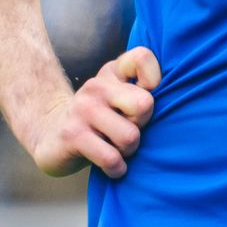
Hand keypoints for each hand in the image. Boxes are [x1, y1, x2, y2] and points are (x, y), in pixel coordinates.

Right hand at [24, 46, 159, 178]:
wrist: (50, 134)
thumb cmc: (99, 119)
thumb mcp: (118, 97)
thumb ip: (142, 90)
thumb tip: (176, 98)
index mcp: (112, 73)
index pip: (142, 57)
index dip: (155, 80)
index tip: (144, 99)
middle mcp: (97, 86)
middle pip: (145, 105)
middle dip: (143, 126)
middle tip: (130, 130)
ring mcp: (83, 110)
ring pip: (130, 137)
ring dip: (129, 151)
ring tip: (118, 149)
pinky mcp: (73, 135)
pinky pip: (110, 158)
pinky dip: (116, 168)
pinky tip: (112, 166)